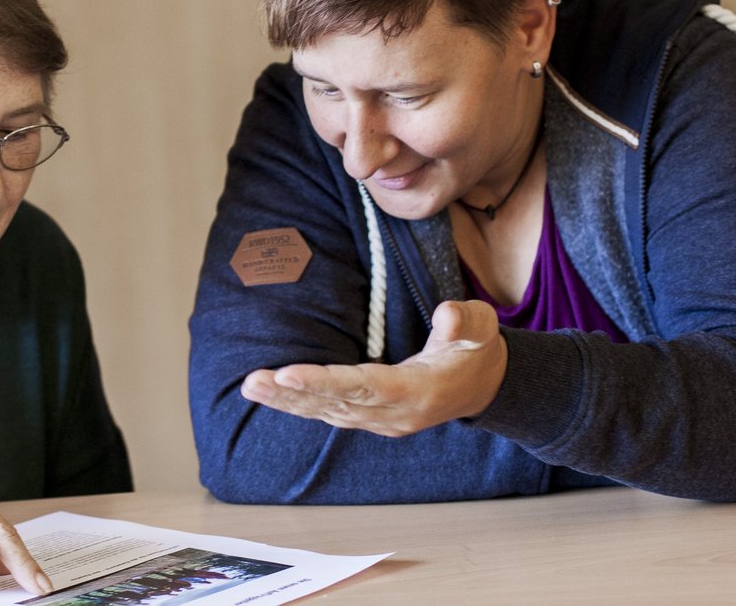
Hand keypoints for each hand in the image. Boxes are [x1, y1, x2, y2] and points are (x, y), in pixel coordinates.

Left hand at [240, 300, 507, 436]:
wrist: (484, 387)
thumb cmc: (477, 352)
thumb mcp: (481, 330)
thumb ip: (466, 322)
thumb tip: (448, 313)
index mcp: (417, 391)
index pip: (363, 386)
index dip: (324, 382)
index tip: (287, 373)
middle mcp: (394, 414)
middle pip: (335, 404)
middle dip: (292, 394)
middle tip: (252, 382)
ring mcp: (382, 421)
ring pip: (328, 413)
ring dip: (288, 401)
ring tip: (251, 386)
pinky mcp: (373, 419)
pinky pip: (331, 414)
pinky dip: (301, 405)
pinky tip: (274, 393)